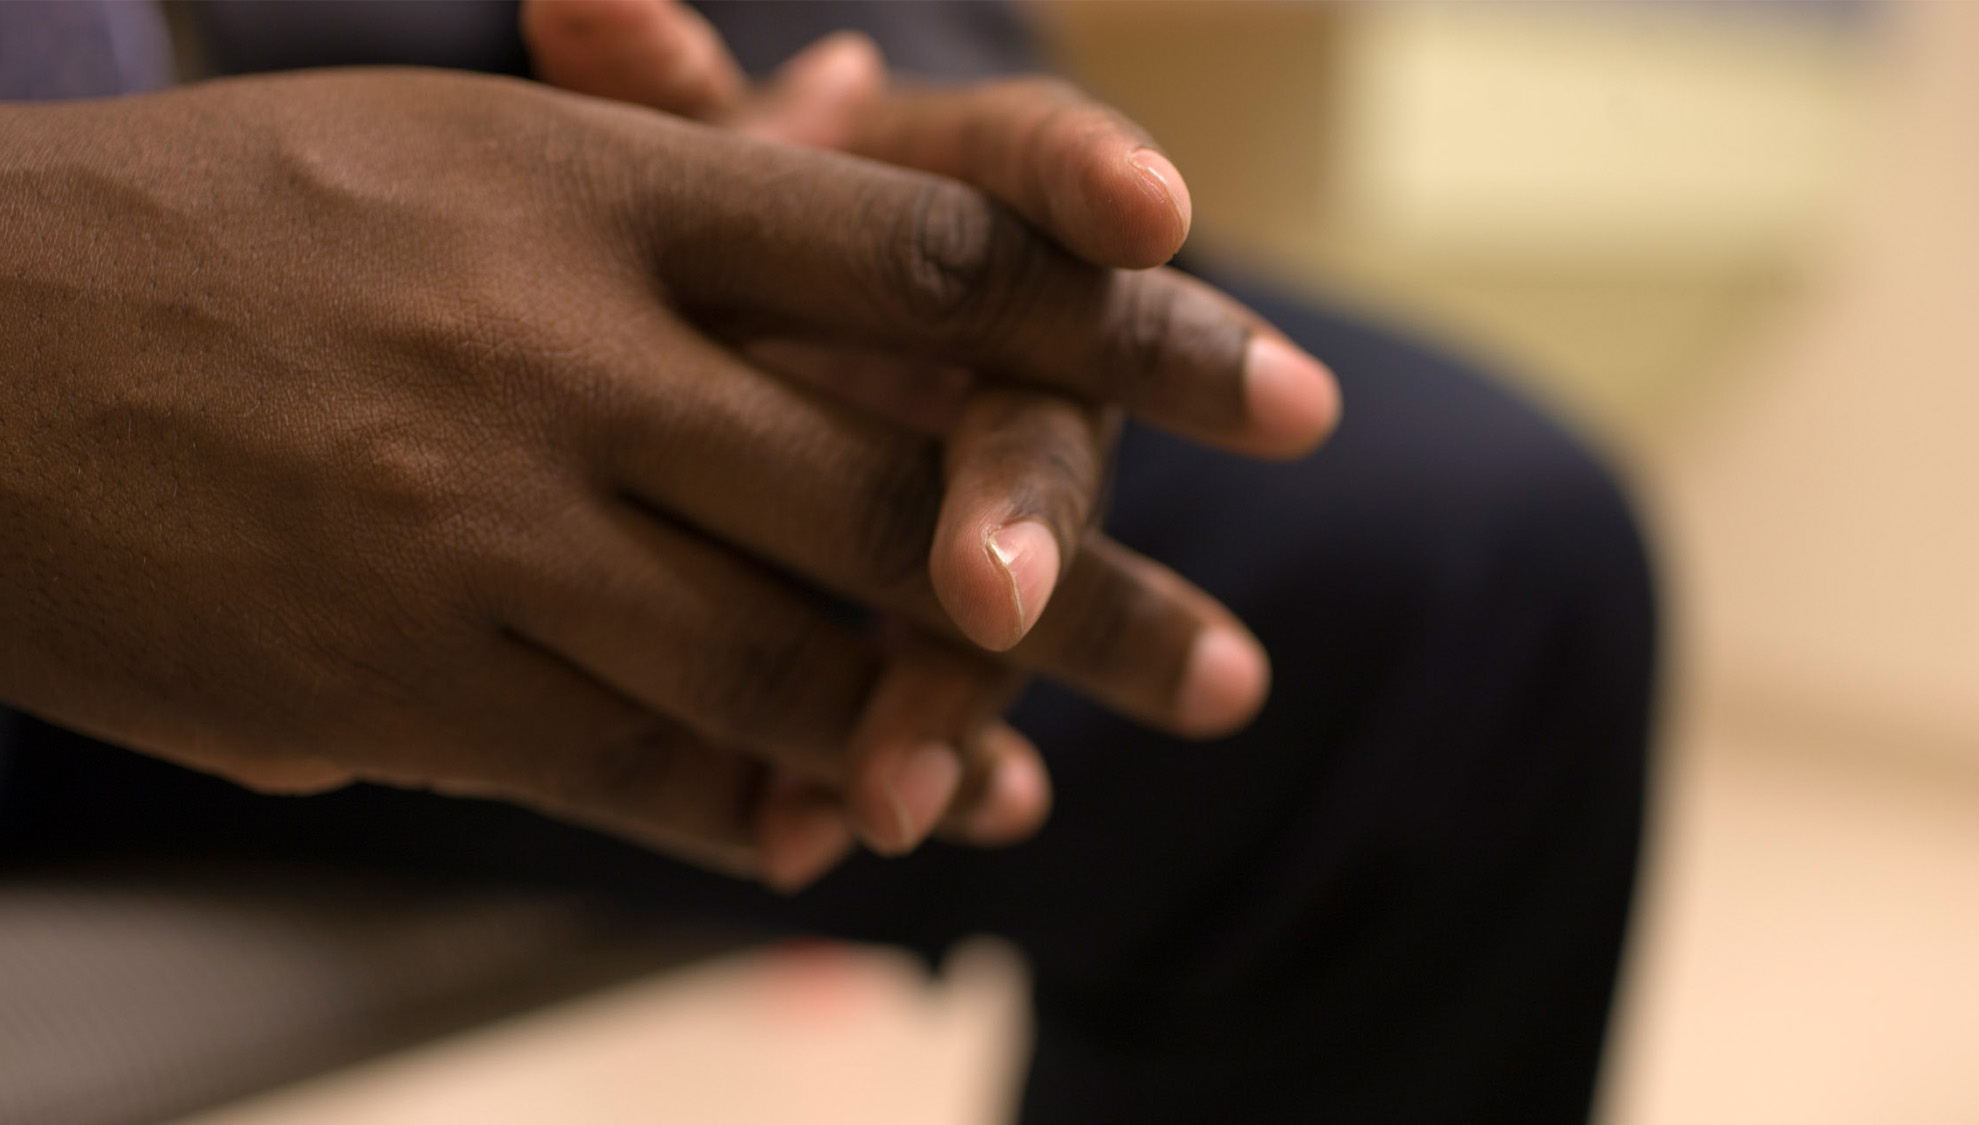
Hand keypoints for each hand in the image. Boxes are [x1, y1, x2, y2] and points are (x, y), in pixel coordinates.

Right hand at [0, 70, 1332, 886]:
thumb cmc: (235, 229)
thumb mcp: (462, 146)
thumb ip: (669, 172)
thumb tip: (858, 150)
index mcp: (604, 192)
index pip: (934, 257)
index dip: (1126, 322)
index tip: (1270, 389)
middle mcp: (571, 354)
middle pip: (906, 493)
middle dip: (1096, 597)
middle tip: (1236, 675)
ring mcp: (488, 527)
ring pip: (792, 660)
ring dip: (948, 735)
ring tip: (1061, 779)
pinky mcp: (403, 683)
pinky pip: (646, 767)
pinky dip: (770, 804)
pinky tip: (858, 827)